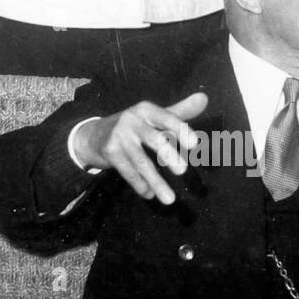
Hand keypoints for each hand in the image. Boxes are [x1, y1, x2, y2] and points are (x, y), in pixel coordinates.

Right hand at [71, 92, 207, 204]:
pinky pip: (128, 172)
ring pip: (141, 162)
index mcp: (146, 110)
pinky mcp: (110, 152)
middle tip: (183, 171)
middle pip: (154, 139)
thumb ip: (180, 111)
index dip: (180, 129)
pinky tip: (150, 195)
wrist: (93, 135)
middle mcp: (132, 120)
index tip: (194, 143)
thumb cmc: (134, 126)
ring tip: (170, 200)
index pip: (166, 118)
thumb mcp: (154, 117)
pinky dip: (140, 185)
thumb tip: (204, 98)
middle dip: (168, 155)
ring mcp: (119, 137)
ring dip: (156, 181)